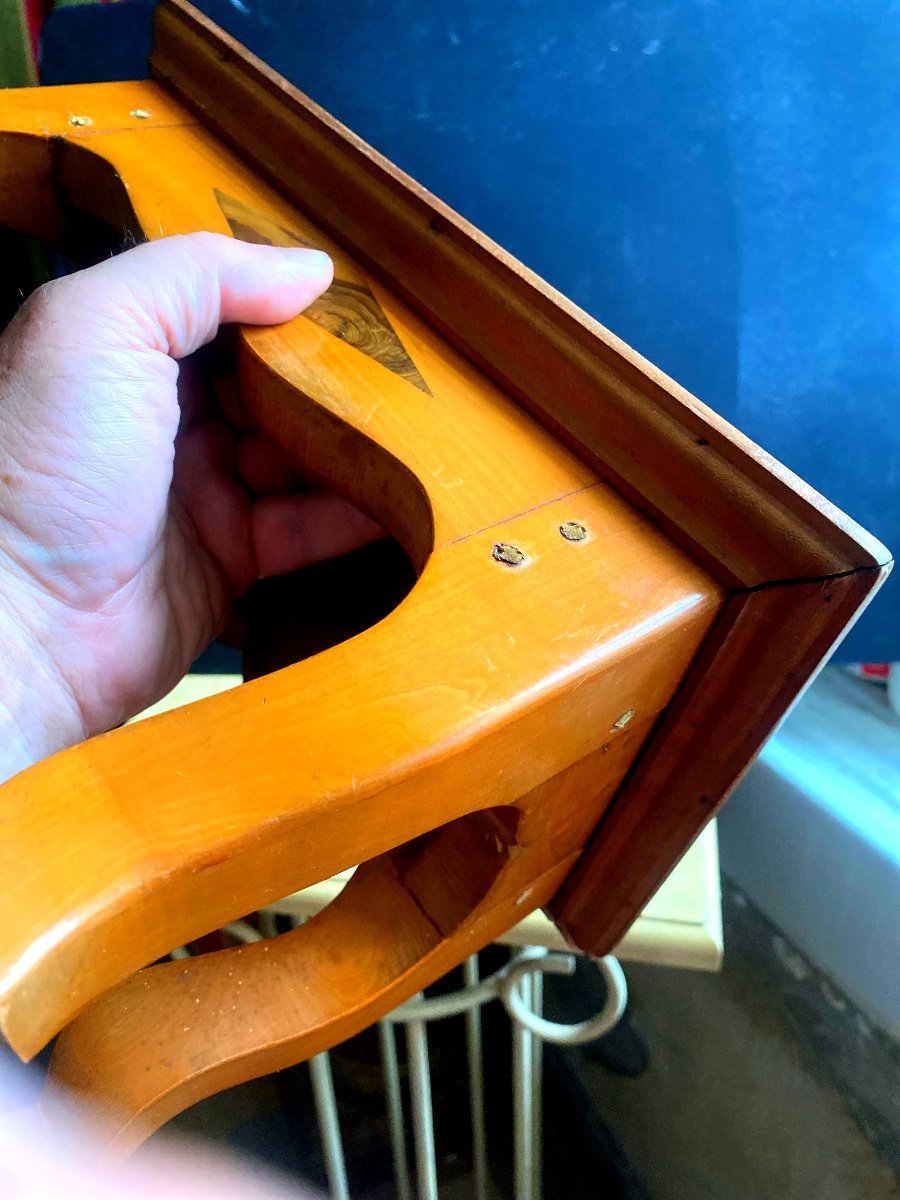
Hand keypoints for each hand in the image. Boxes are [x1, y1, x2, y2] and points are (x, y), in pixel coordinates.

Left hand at [0, 233, 380, 777]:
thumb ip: (198, 276)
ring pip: (300, 457)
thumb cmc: (42, 465)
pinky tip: (400, 496)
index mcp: (128, 355)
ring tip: (415, 429)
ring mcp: (203, 495)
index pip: (228, 314)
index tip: (357, 304)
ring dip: (352, 444)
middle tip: (401, 370)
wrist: (23, 625)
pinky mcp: (234, 564)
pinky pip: (306, 531)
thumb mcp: (98, 327)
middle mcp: (168, 421)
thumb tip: (307, 268)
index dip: (289, 307)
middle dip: (333, 377)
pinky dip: (353, 515)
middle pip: (274, 384)